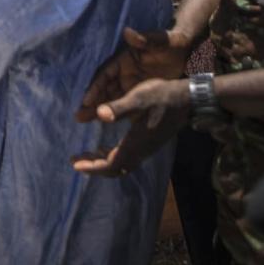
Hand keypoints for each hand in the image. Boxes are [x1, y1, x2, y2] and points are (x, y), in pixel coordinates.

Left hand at [72, 78, 189, 177]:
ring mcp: (147, 148)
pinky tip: (104, 147)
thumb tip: (99, 115)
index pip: (112, 164)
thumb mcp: (138, 98)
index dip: (93, 167)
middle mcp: (141, 150)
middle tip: (76, 161)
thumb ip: (119, 108)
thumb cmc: (161, 96)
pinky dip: (113, 156)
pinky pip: (128, 158)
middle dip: (95, 167)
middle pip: (116, 168)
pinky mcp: (149, 143)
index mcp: (136, 142)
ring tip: (85, 156)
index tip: (75, 164)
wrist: (188, 100)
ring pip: (122, 164)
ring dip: (103, 162)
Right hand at [75, 27, 190, 121]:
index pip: (105, 74)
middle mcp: (123, 72)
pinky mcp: (141, 92)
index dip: (95, 87)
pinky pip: (125, 104)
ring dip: (100, 108)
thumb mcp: (160, 40)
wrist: (187, 50)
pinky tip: (107, 124)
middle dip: (92, 102)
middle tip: (79, 116)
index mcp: (123, 59)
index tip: (86, 100)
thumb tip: (128, 33)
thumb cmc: (171, 42)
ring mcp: (130, 83)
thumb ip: (146, 40)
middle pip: (104, 88)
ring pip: (112, 98)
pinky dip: (116, 112)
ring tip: (84, 121)